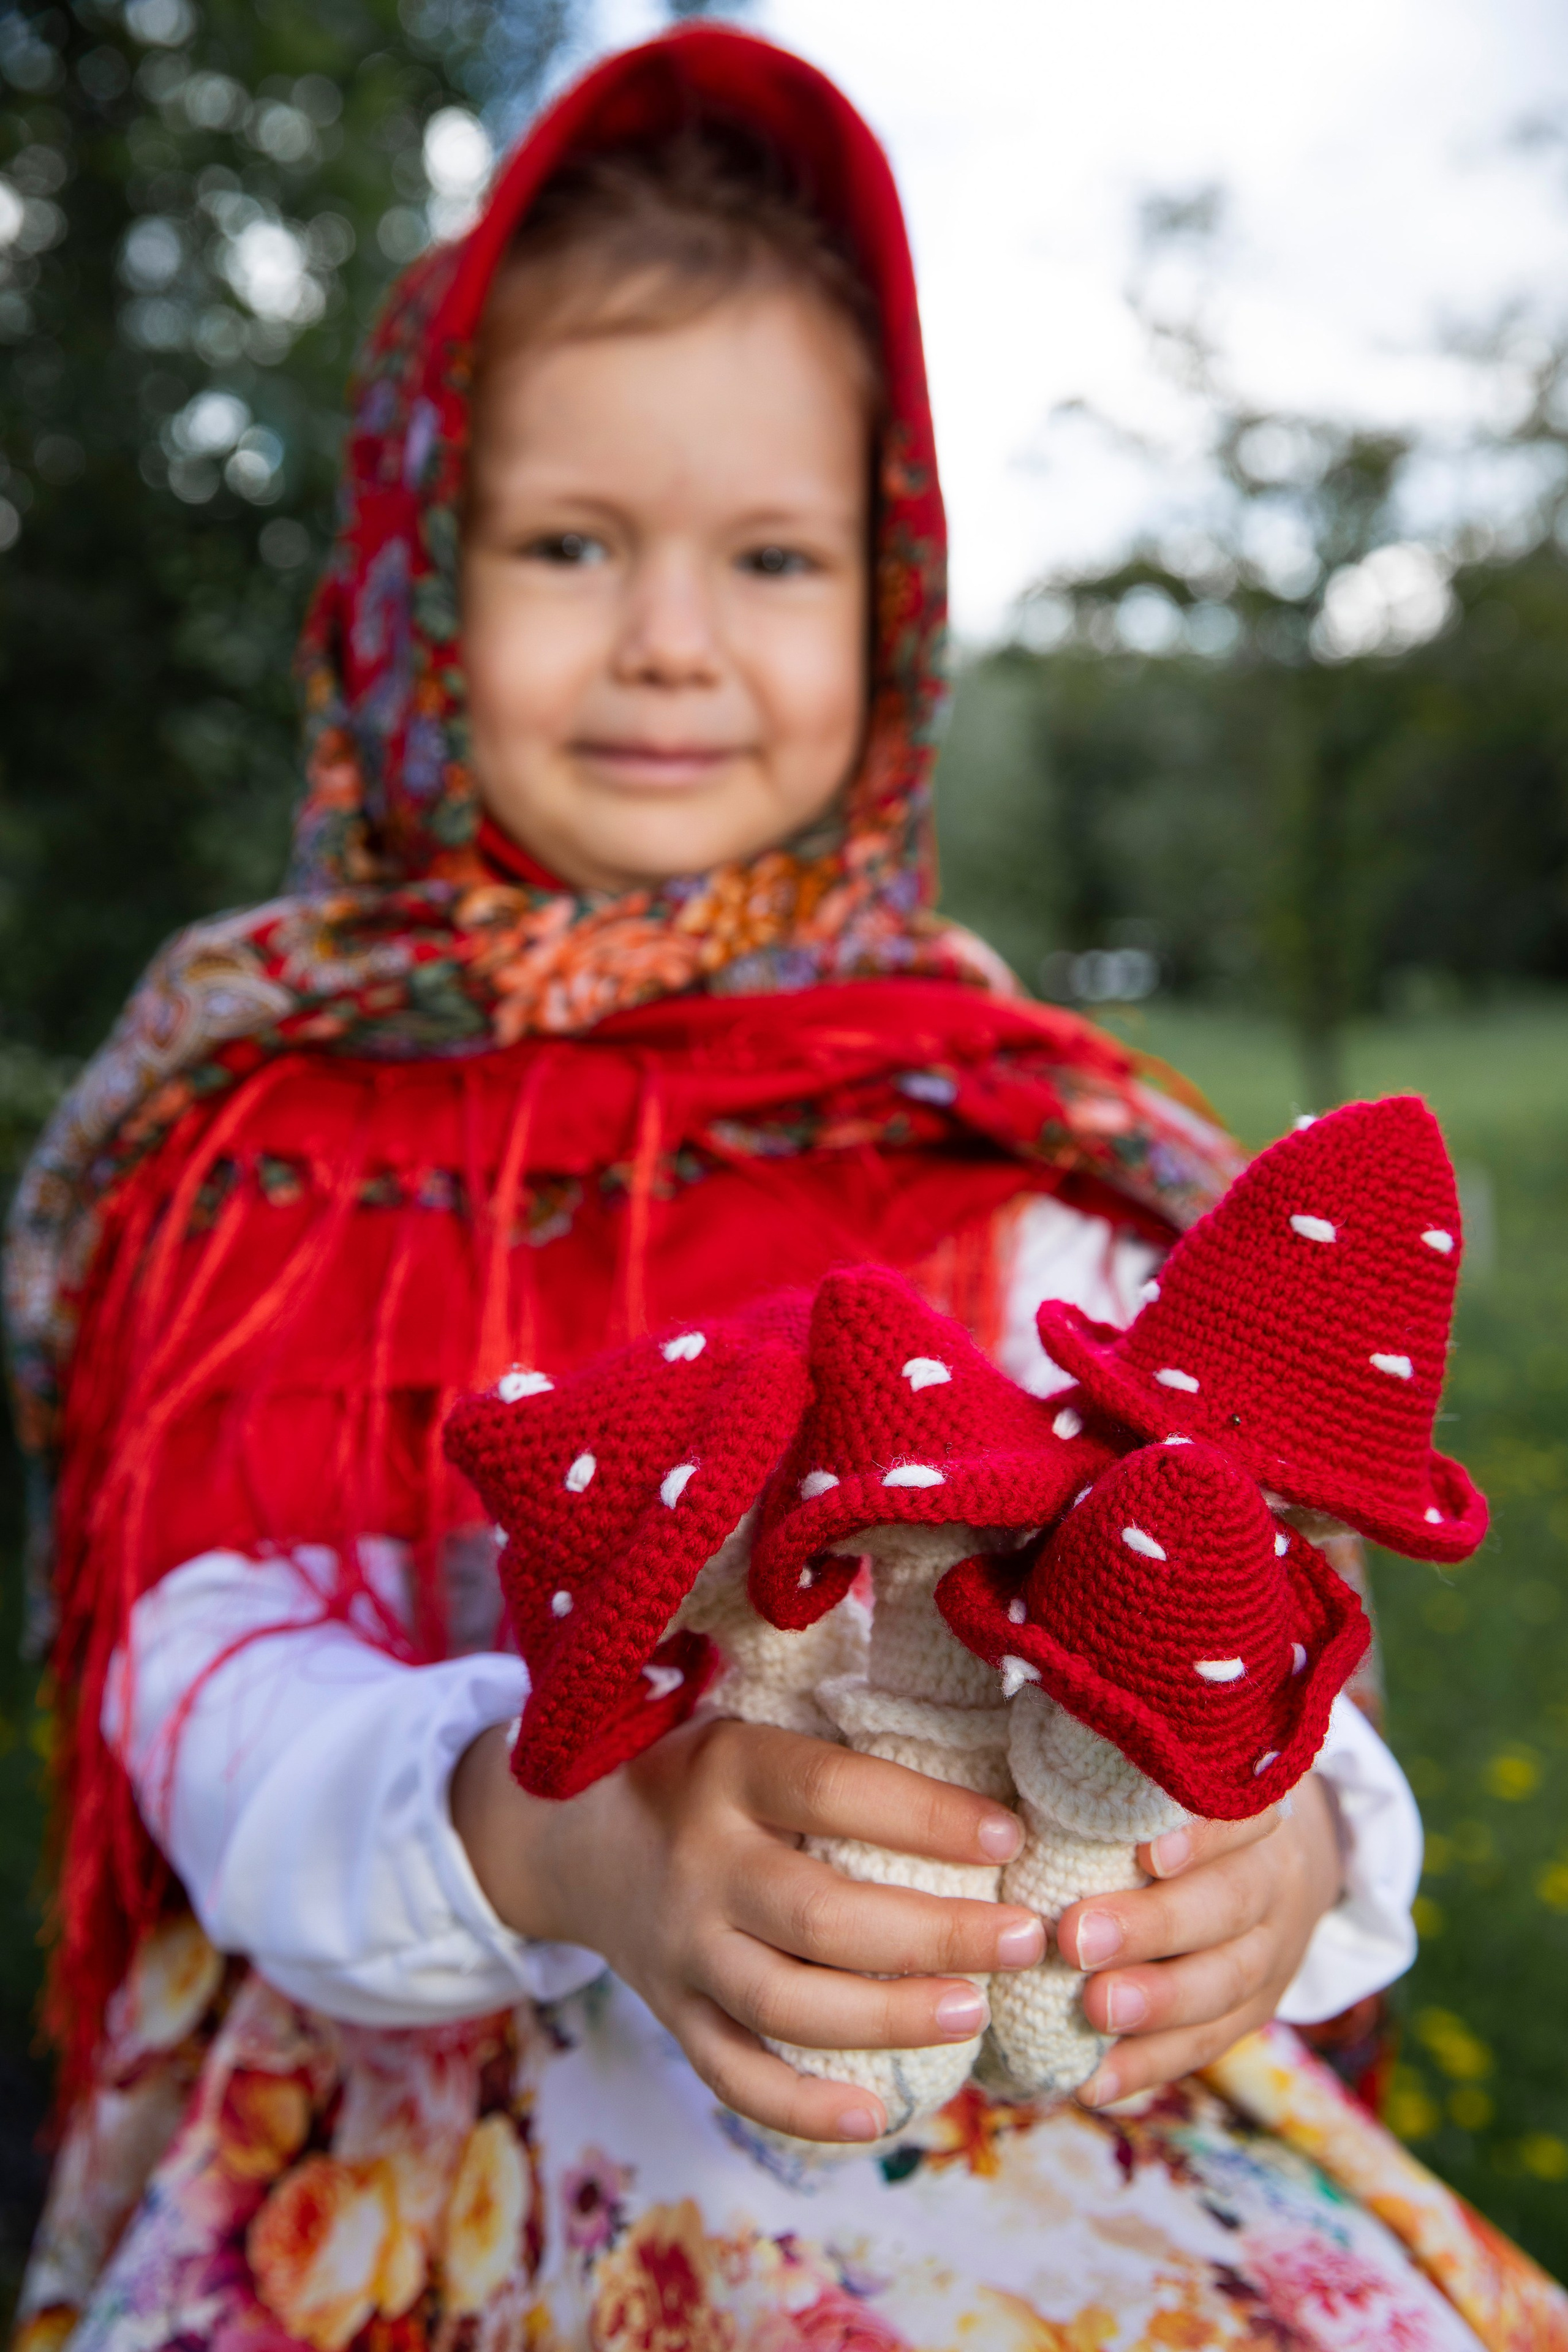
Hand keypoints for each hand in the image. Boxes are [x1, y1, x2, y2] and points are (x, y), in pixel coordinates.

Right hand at [452, 1716, 1044, 2143]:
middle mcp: (699, 1862)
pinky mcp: (671, 2014)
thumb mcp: (752, 1731)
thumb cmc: (702, 1776)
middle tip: (1023, 1939)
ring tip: (972, 2012)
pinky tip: (877, 2115)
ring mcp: (680, 1948)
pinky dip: (802, 2109)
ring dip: (886, 2019)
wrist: (572, 1836)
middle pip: (820, 1915)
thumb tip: (988, 1779)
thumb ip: (838, 1757)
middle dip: (934, 1934)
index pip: (834, 1789)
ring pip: (784, 2006)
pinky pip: (733, 2077)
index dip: (927, 1815)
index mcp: (727, 1769)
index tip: (1010, 1837)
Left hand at [1055, 1772, 1343, 2107]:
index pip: (1239, 1814)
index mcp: (1249, 1809)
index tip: (1142, 1851)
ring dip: (1157, 2003)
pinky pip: (1210, 2044)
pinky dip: (1151, 2065)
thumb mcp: (1167, 1772)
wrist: (1275, 1862)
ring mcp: (1272, 1951)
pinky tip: (1093, 2082)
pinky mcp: (1257, 2010)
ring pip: (1227, 1981)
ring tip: (1092, 2013)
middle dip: (1153, 1927)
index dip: (1199, 1835)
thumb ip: (1115, 1761)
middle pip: (1227, 1904)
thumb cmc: (1177, 1802)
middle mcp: (1271, 1878)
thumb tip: (1030, 1708)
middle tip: (1076, 1938)